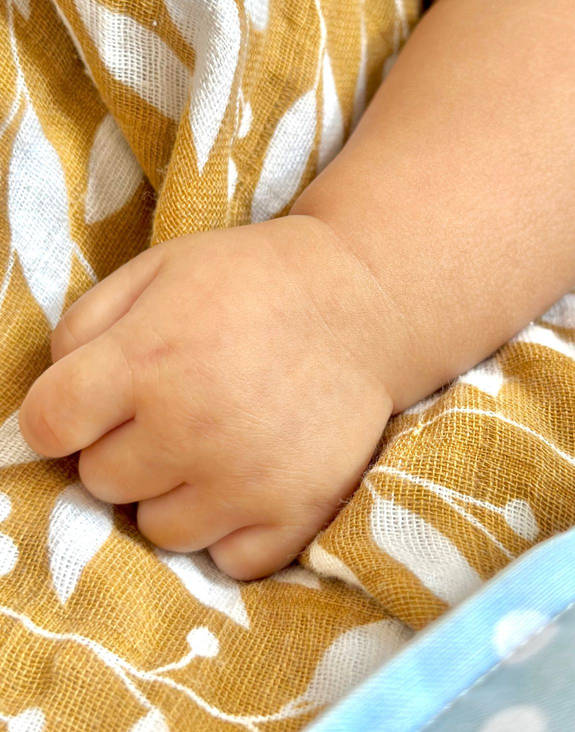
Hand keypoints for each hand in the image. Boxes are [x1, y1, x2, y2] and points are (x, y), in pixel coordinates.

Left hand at [19, 215, 391, 578]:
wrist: (361, 303)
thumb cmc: (250, 282)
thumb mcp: (158, 269)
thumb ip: (85, 324)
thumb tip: (51, 397)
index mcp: (147, 357)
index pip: (47, 425)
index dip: (59, 416)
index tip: (86, 409)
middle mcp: (189, 427)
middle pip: (99, 481)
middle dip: (121, 448)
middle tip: (169, 412)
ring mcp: (245, 479)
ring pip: (157, 530)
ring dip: (172, 494)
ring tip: (211, 445)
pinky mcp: (295, 513)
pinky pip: (226, 561)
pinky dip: (229, 530)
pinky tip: (245, 480)